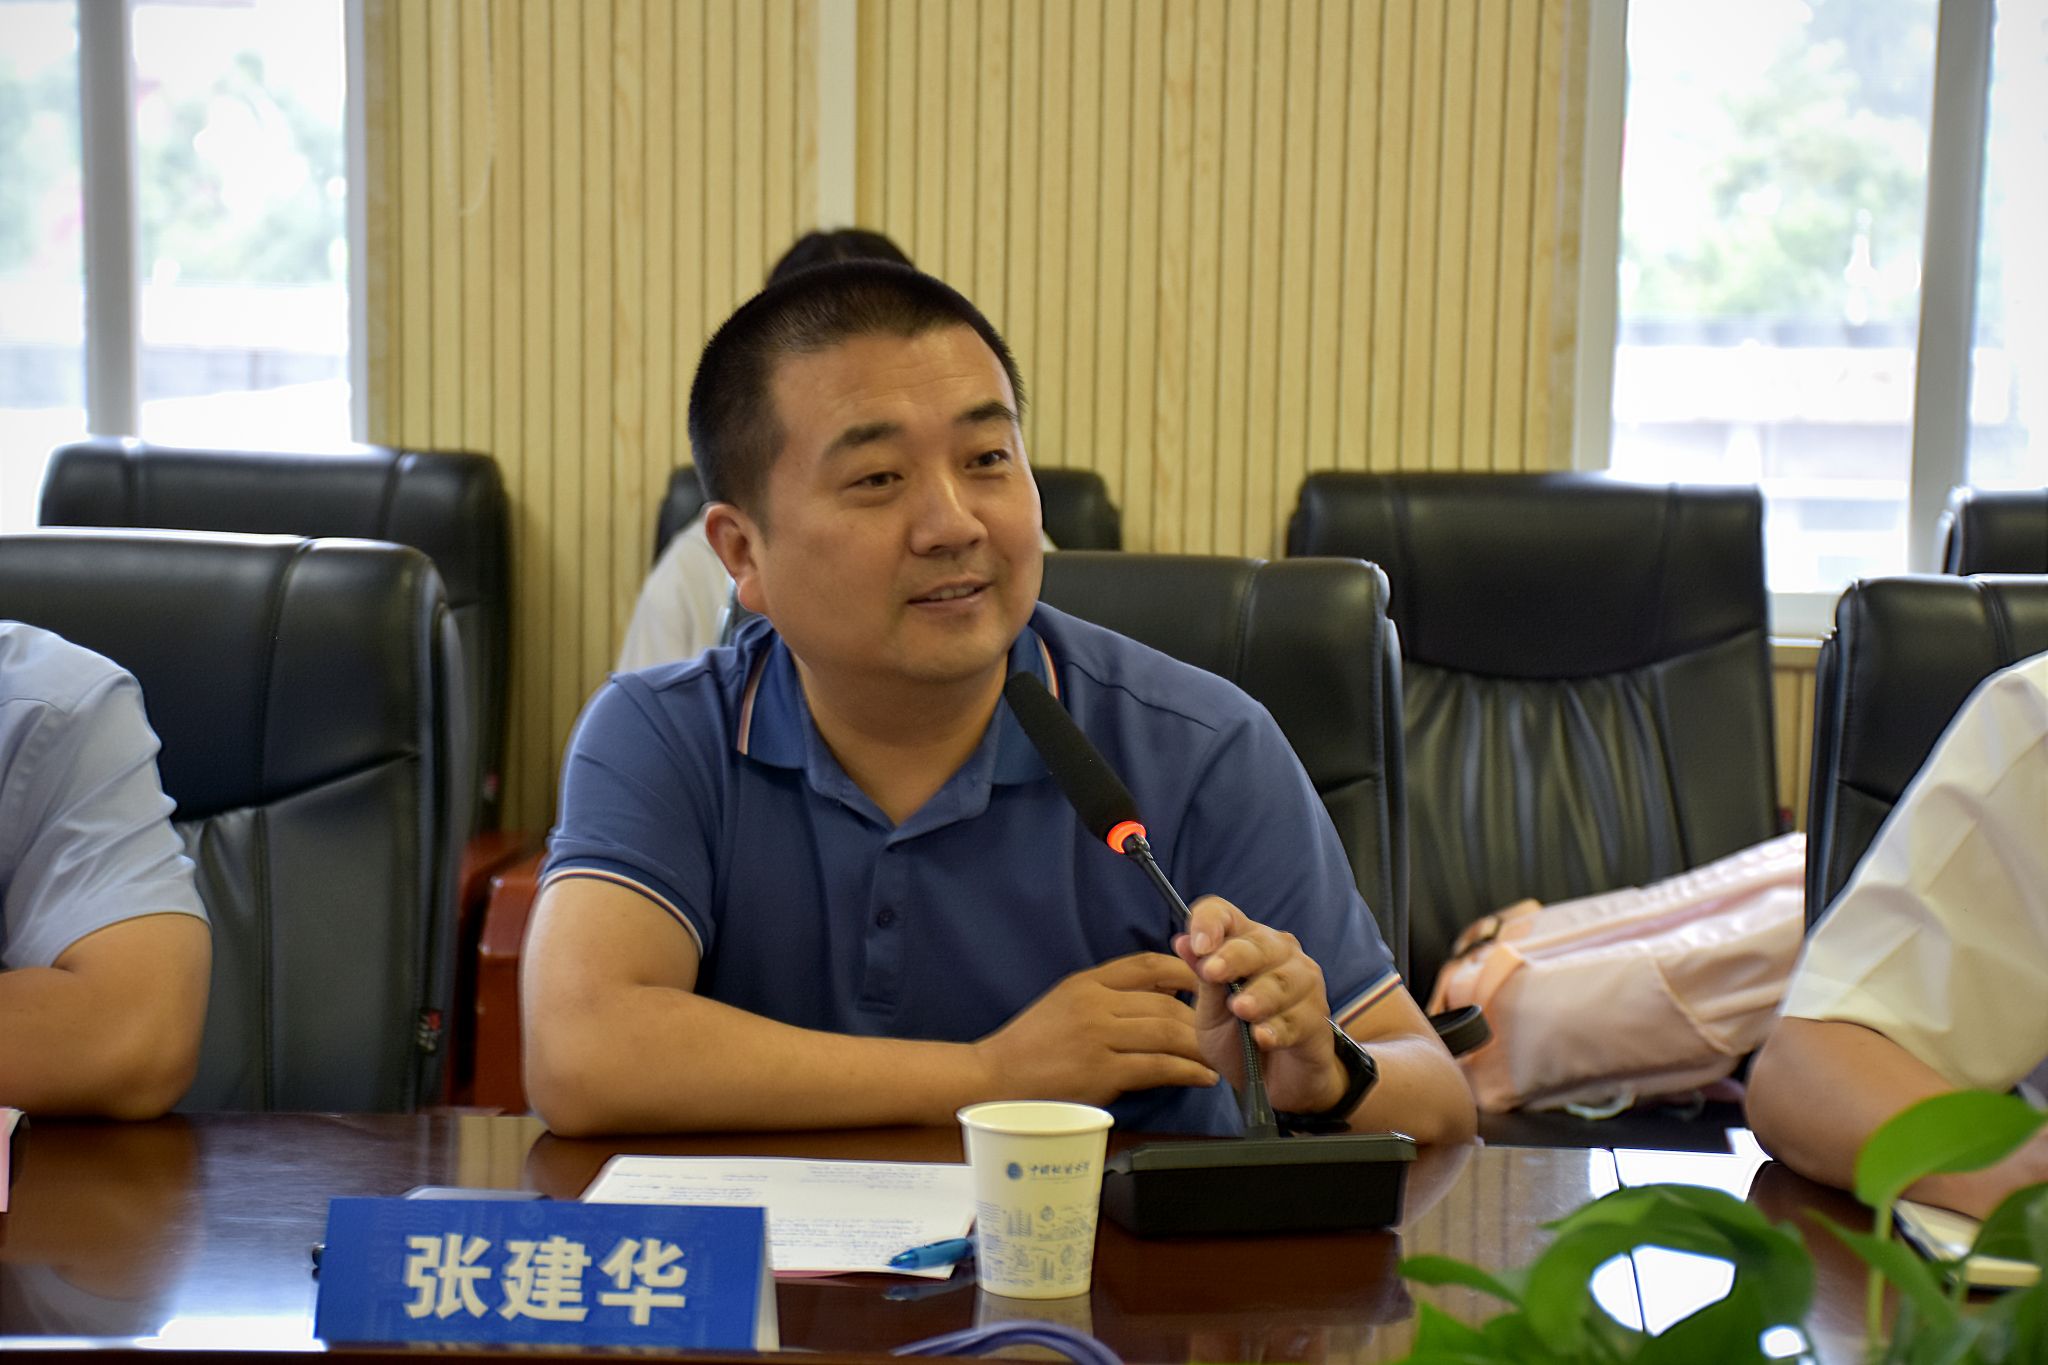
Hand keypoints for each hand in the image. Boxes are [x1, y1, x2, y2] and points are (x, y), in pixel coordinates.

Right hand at [975, 952, 1218, 1105]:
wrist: (994, 1078)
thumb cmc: (1032, 1045)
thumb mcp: (1067, 1002)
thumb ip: (1108, 995)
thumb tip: (1162, 991)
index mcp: (1087, 983)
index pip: (1147, 965)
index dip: (1185, 970)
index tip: (1208, 982)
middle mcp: (1095, 1004)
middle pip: (1166, 1002)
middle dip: (1202, 1015)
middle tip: (1223, 1029)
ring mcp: (1098, 1038)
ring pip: (1168, 1032)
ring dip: (1200, 1046)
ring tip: (1219, 1055)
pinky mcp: (1102, 1073)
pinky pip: (1158, 1067)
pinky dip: (1188, 1071)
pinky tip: (1203, 1076)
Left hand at [1174, 895, 1345, 1114]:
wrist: (1271, 1082)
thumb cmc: (1238, 1040)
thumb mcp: (1210, 1014)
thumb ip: (1203, 982)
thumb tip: (1182, 943)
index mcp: (1244, 943)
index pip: (1225, 914)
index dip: (1209, 923)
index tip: (1197, 946)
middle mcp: (1279, 954)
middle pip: (1258, 942)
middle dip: (1234, 957)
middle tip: (1213, 973)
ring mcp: (1304, 984)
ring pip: (1283, 980)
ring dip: (1261, 994)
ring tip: (1241, 1009)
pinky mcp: (1318, 1018)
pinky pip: (1300, 1018)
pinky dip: (1279, 1028)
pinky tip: (1264, 1038)